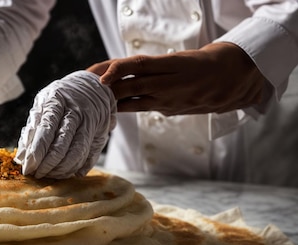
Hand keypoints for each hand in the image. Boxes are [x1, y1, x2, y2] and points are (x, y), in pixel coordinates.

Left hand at [15, 71, 115, 178]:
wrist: (94, 86)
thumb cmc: (60, 99)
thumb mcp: (43, 105)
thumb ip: (32, 129)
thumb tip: (21, 157)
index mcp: (57, 100)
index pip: (46, 130)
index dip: (36, 152)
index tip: (28, 168)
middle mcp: (76, 110)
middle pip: (62, 144)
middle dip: (48, 165)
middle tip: (37, 175)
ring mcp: (91, 122)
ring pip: (78, 152)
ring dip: (62, 169)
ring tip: (49, 175)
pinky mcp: (102, 133)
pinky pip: (91, 156)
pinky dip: (78, 168)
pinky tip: (67, 173)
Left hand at [90, 42, 265, 114]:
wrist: (231, 78)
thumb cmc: (201, 64)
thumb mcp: (177, 59)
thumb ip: (150, 67)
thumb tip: (118, 75)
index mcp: (171, 64)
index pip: (138, 65)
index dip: (117, 70)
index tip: (101, 75)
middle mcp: (168, 82)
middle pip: (132, 84)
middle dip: (108, 88)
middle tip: (87, 90)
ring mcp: (169, 98)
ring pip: (135, 100)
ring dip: (113, 101)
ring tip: (93, 102)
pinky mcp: (170, 109)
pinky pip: (143, 108)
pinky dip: (126, 108)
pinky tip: (111, 110)